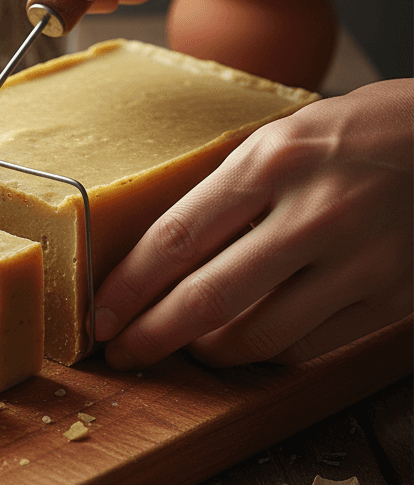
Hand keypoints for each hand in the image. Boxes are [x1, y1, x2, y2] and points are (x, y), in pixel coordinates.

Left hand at [94, 79, 413, 368]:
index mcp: (274, 162)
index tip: (101, 314)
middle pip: (210, 299)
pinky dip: (265, 351)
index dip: (130, 286)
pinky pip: (309, 347)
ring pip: (258, 337)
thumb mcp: (281, 138)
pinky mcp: (394, 298)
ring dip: (206, 351)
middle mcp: (315, 213)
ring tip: (184, 345)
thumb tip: (162, 255)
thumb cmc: (358, 133)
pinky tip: (245, 339)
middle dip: (152, 335)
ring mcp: (360, 261)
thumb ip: (226, 192)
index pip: (178, 238)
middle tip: (122, 351)